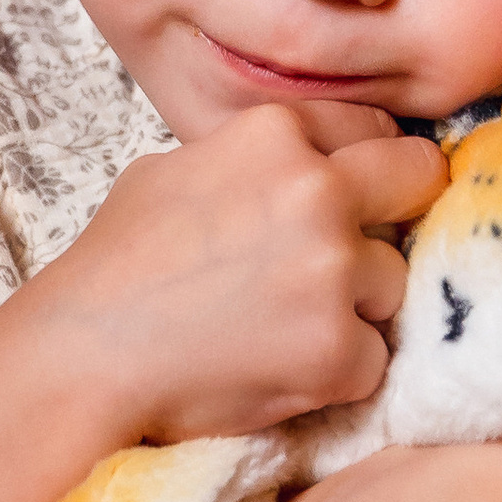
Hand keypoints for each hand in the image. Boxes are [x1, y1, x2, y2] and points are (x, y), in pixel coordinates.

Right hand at [21, 103, 447, 449]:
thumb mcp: (173, 170)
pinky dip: (337, 370)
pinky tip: (278, 368)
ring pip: (393, 281)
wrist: (85, 357)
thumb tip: (300, 162)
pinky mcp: (341, 351)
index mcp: (275, 134)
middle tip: (363, 246)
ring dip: (356, 305)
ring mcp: (334, 272)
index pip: (372, 132)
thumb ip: (251, 159)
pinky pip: (374, 357)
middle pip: (416, 180)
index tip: (363, 193)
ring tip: (283, 326)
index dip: (368, 168)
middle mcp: (317, 191)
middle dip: (401, 209)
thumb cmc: (117, 266)